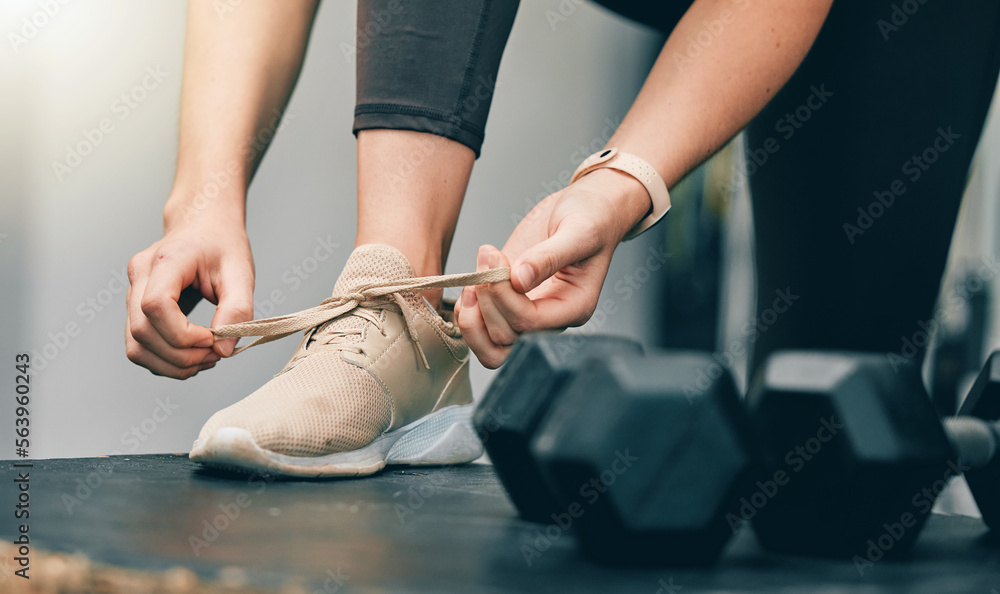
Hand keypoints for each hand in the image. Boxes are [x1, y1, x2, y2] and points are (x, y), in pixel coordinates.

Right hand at [125, 206, 254, 378]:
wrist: (204, 225)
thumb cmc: (222, 244)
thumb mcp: (241, 272)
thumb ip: (238, 310)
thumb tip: (222, 350)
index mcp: (166, 260)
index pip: (155, 306)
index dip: (182, 334)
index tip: (213, 339)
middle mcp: (140, 275)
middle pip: (141, 332)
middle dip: (180, 355)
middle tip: (215, 354)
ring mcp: (132, 292)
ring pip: (135, 346)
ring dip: (171, 364)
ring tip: (205, 358)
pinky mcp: (135, 308)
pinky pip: (140, 346)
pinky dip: (165, 361)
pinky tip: (192, 355)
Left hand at [455, 168, 648, 367]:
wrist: (586, 209)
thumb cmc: (591, 219)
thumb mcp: (578, 231)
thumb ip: (549, 256)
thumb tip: (519, 279)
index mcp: (573, 307)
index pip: (529, 322)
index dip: (505, 296)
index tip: (496, 259)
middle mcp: (550, 317)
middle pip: (506, 339)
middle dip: (487, 302)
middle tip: (486, 262)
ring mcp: (527, 311)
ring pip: (490, 344)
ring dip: (472, 317)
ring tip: (473, 279)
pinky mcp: (508, 301)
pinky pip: (480, 325)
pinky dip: (466, 309)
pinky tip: (473, 279)